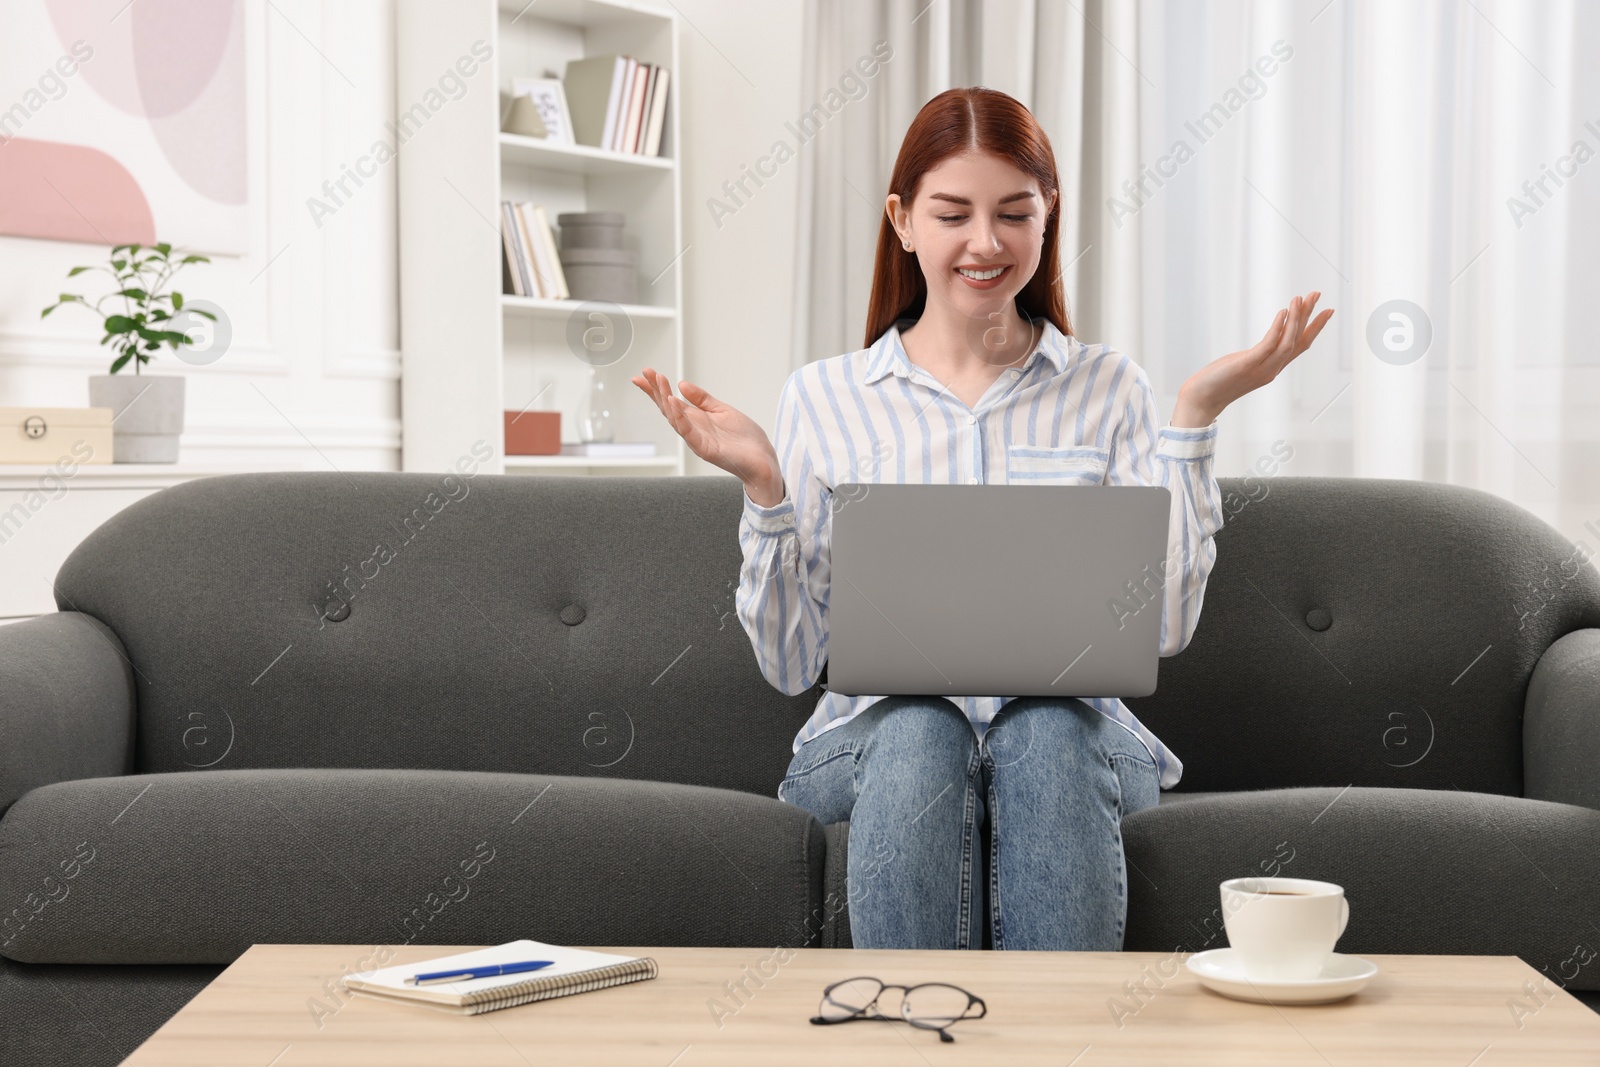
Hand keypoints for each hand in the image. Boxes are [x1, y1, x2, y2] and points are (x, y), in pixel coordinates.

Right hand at [632, 368, 782, 499]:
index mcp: (696, 420)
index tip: (645, 374)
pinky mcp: (705, 449)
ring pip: (675, 418)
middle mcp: (693, 429)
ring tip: (658, 382)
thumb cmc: (745, 440)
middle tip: (645, 373)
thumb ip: (703, 399)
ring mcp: (697, 439)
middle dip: (656, 390)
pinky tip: (672, 402)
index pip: (671, 401)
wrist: (763, 461)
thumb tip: (682, 384)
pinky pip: (688, 432)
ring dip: (665, 399)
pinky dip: (678, 417)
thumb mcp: (722, 411)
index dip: (657, 388)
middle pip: (668, 408)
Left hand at [1174, 291, 1333, 426]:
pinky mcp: (1248, 365)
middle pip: (1299, 340)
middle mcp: (1272, 369)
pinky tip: (1282, 312)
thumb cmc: (1217, 382)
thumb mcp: (1242, 366)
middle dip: (1310, 316)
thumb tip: (1262, 347)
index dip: (1315, 328)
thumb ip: (1256, 357)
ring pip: (1288, 341)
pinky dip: (1278, 328)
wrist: (1201, 400)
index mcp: (1273, 368)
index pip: (1300, 346)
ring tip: (1300, 298)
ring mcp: (1262, 368)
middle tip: (1317, 294)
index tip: (1327, 310)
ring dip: (1296, 319)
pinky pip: (1268, 344)